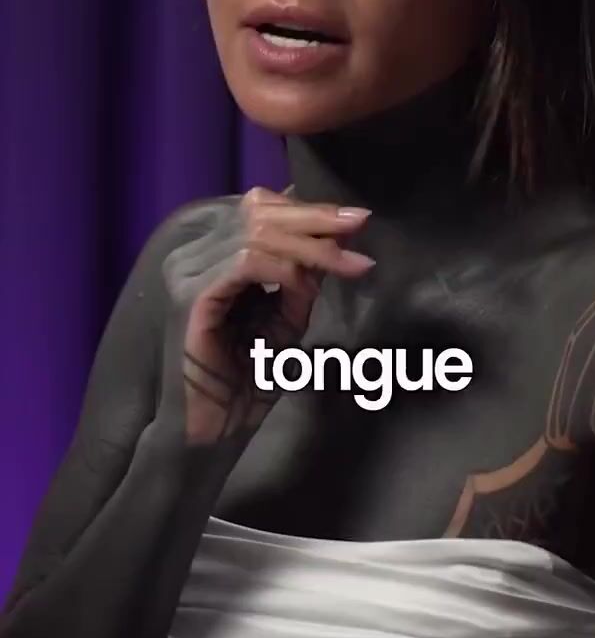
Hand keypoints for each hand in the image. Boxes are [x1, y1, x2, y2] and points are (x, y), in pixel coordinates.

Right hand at [162, 188, 372, 443]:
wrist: (213, 429)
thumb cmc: (246, 378)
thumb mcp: (286, 317)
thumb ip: (303, 278)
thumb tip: (337, 238)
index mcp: (213, 254)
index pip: (261, 209)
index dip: (309, 208)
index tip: (356, 219)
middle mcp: (195, 255)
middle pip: (260, 213)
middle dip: (317, 218)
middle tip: (360, 223)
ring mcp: (190, 274)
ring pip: (258, 235)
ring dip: (311, 247)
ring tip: (349, 264)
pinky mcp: (193, 298)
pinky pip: (245, 264)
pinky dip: (283, 270)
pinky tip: (306, 286)